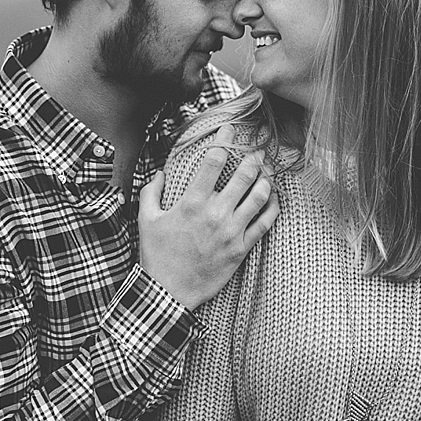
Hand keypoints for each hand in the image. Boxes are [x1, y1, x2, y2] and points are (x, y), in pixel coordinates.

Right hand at [138, 124, 278, 309]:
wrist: (169, 292)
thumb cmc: (157, 255)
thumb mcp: (147, 220)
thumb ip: (151, 192)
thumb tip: (160, 173)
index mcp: (192, 202)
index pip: (214, 160)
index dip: (225, 139)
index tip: (230, 128)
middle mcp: (215, 213)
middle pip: (244, 174)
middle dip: (253, 157)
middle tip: (258, 149)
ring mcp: (232, 231)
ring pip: (259, 196)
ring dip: (266, 179)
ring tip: (267, 171)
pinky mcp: (242, 248)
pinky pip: (265, 223)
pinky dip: (272, 207)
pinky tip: (273, 198)